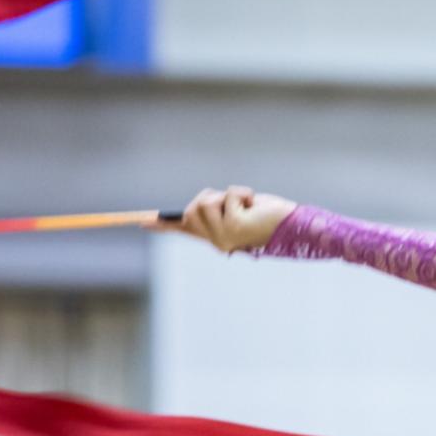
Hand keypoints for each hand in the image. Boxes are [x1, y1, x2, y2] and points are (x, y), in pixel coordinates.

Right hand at [143, 185, 295, 253]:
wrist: (295, 228)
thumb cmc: (269, 218)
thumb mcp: (238, 212)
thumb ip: (216, 212)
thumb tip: (192, 209)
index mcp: (215, 237)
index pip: (182, 230)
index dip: (161, 225)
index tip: (141, 222)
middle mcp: (216, 241)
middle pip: (192, 207)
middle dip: (212, 196)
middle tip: (237, 203)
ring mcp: (223, 236)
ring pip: (206, 200)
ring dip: (228, 195)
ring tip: (247, 206)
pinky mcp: (233, 226)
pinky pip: (226, 196)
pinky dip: (242, 193)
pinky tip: (255, 207)